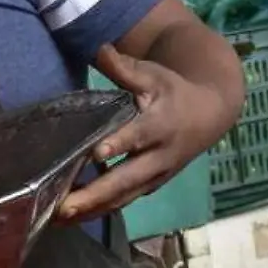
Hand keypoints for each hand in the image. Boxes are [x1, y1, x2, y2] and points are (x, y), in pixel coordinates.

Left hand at [59, 45, 233, 222]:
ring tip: (56, 219)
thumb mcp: (154, 75)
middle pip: (126, 180)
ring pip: (123, 198)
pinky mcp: (150, 187)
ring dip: (91, 211)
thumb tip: (100, 48)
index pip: (137, 137)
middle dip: (94, 195)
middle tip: (63, 207)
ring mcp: (156, 176)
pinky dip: (98, 212)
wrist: (210, 114)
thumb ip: (125, 67)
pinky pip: (123, 202)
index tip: (97, 154)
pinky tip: (68, 218)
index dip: (118, 145)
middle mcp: (159, 157)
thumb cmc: (174, 91)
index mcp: (160, 125)